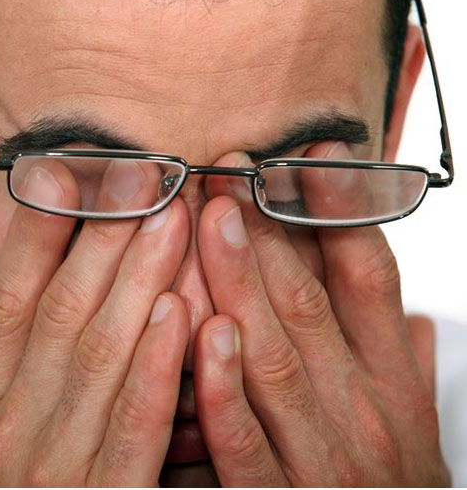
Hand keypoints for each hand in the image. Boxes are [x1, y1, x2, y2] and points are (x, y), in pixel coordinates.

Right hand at [0, 159, 192, 485]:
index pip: (3, 300)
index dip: (34, 233)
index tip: (65, 170)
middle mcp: (3, 429)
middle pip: (56, 310)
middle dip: (101, 236)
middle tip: (142, 171)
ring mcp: (48, 469)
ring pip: (95, 354)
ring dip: (137, 280)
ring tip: (172, 216)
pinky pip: (130, 426)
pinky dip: (154, 366)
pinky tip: (182, 311)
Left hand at [192, 142, 449, 485]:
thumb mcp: (410, 426)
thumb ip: (398, 362)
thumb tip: (408, 310)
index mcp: (392, 385)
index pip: (371, 283)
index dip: (342, 213)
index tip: (310, 156)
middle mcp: (365, 413)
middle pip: (315, 305)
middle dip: (271, 232)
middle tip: (231, 170)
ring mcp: (327, 461)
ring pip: (278, 358)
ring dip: (245, 284)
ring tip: (213, 219)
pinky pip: (248, 442)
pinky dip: (225, 388)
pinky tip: (206, 333)